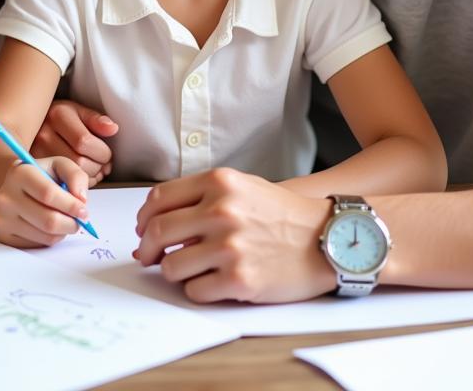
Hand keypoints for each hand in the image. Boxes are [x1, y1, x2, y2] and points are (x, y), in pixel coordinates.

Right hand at [0, 156, 90, 248]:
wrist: (18, 187)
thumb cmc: (43, 175)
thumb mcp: (60, 165)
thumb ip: (76, 176)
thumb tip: (81, 200)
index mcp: (19, 172)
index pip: (48, 194)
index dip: (70, 205)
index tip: (84, 211)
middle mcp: (6, 196)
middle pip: (48, 220)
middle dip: (71, 223)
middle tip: (80, 221)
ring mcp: (3, 218)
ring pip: (45, 236)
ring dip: (63, 232)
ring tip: (65, 220)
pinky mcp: (4, 236)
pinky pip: (37, 245)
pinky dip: (51, 239)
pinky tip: (50, 227)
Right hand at [31, 101, 117, 184]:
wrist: (34, 124)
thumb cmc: (60, 119)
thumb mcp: (79, 111)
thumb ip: (96, 119)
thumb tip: (112, 128)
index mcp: (57, 115)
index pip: (84, 141)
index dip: (102, 152)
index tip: (106, 154)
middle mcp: (43, 135)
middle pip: (78, 161)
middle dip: (97, 166)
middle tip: (102, 164)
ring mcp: (36, 154)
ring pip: (70, 176)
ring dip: (89, 177)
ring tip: (93, 169)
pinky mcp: (35, 170)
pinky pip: (61, 185)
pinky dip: (77, 185)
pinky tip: (80, 177)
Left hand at [133, 168, 334, 303]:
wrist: (329, 239)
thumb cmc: (282, 214)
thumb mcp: (241, 186)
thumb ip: (200, 196)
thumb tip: (155, 221)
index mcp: (218, 182)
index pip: (159, 199)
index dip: (144, 218)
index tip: (143, 230)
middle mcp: (220, 211)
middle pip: (157, 232)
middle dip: (147, 249)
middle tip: (148, 257)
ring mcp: (229, 247)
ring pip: (171, 266)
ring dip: (172, 271)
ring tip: (187, 270)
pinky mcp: (240, 281)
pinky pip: (195, 291)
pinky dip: (197, 289)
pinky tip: (211, 282)